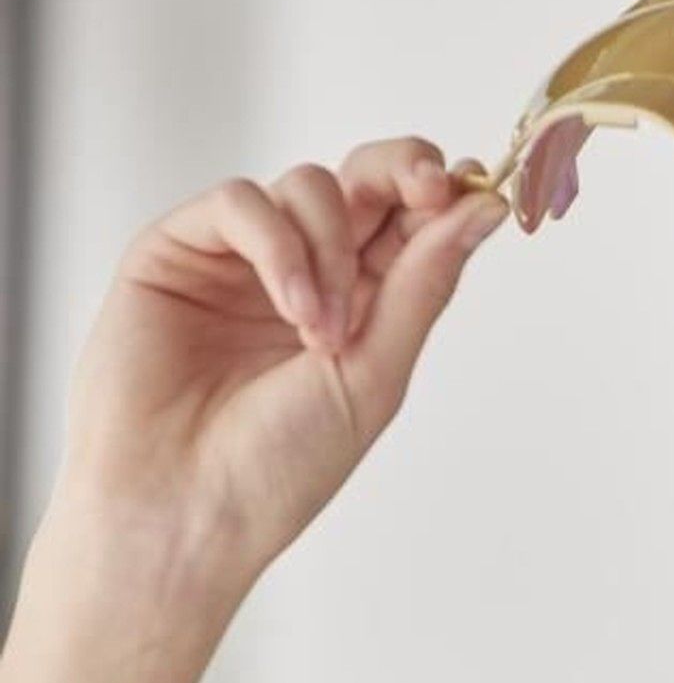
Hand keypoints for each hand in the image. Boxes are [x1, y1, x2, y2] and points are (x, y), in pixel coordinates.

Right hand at [50, 135, 509, 601]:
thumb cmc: (280, 466)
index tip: (473, 189)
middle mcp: (308, 273)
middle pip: (366, 180)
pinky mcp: (178, 250)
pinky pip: (240, 202)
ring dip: (333, 248)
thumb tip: (486, 208)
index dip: (444, 191)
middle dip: (403, 171)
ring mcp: (243, 260)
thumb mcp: (377, 373)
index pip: (413, 220)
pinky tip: (291, 309)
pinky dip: (278, 246)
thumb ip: (425, 283)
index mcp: (365, 304)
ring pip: (308, 185)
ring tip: (323, 332)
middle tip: (428, 188)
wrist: (184, 511)